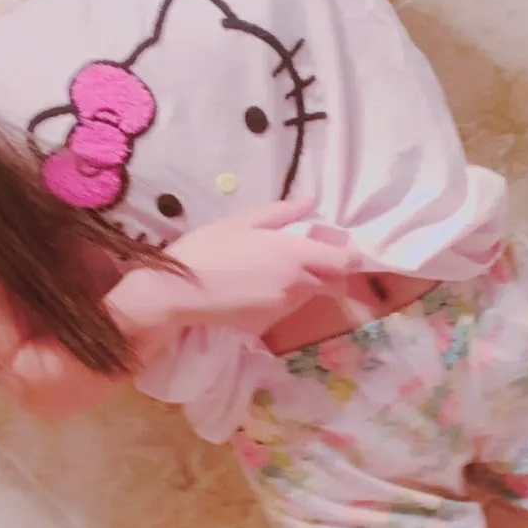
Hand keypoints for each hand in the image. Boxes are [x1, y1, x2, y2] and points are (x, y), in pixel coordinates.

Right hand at [150, 199, 357, 335]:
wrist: (178, 291)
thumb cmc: (207, 248)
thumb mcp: (242, 221)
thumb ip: (282, 212)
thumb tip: (312, 202)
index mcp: (294, 253)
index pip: (345, 261)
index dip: (349, 256)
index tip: (340, 248)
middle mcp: (297, 283)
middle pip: (334, 283)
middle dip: (330, 273)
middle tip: (310, 259)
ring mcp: (284, 307)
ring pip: (311, 297)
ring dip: (306, 285)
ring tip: (274, 272)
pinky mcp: (268, 325)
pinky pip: (287, 310)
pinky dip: (283, 299)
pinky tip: (256, 289)